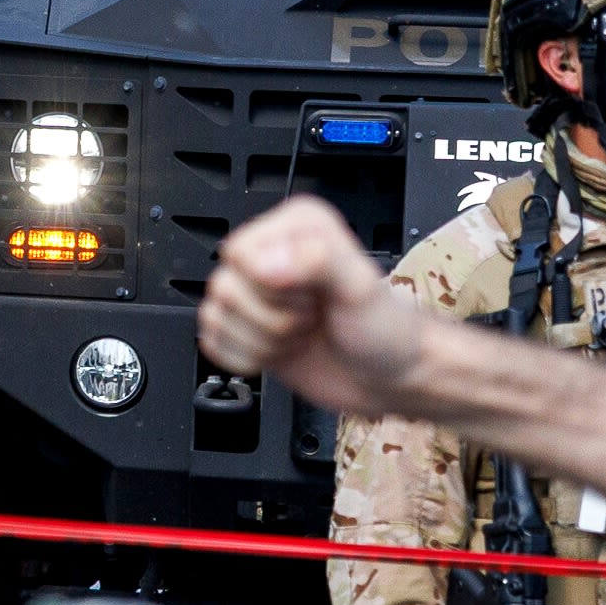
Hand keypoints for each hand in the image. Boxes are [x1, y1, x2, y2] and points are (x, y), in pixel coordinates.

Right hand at [203, 198, 439, 419]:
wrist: (392, 377)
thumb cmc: (386, 330)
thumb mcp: (359, 286)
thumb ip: (317, 259)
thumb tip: (268, 265)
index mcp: (295, 227)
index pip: (239, 252)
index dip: (271, 285)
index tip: (309, 295)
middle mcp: (271, 255)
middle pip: (225, 287)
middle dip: (272, 318)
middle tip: (310, 317)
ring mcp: (257, 295)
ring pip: (216, 317)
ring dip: (264, 341)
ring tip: (301, 333)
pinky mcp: (248, 330)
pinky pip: (213, 343)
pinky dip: (247, 359)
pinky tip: (282, 351)